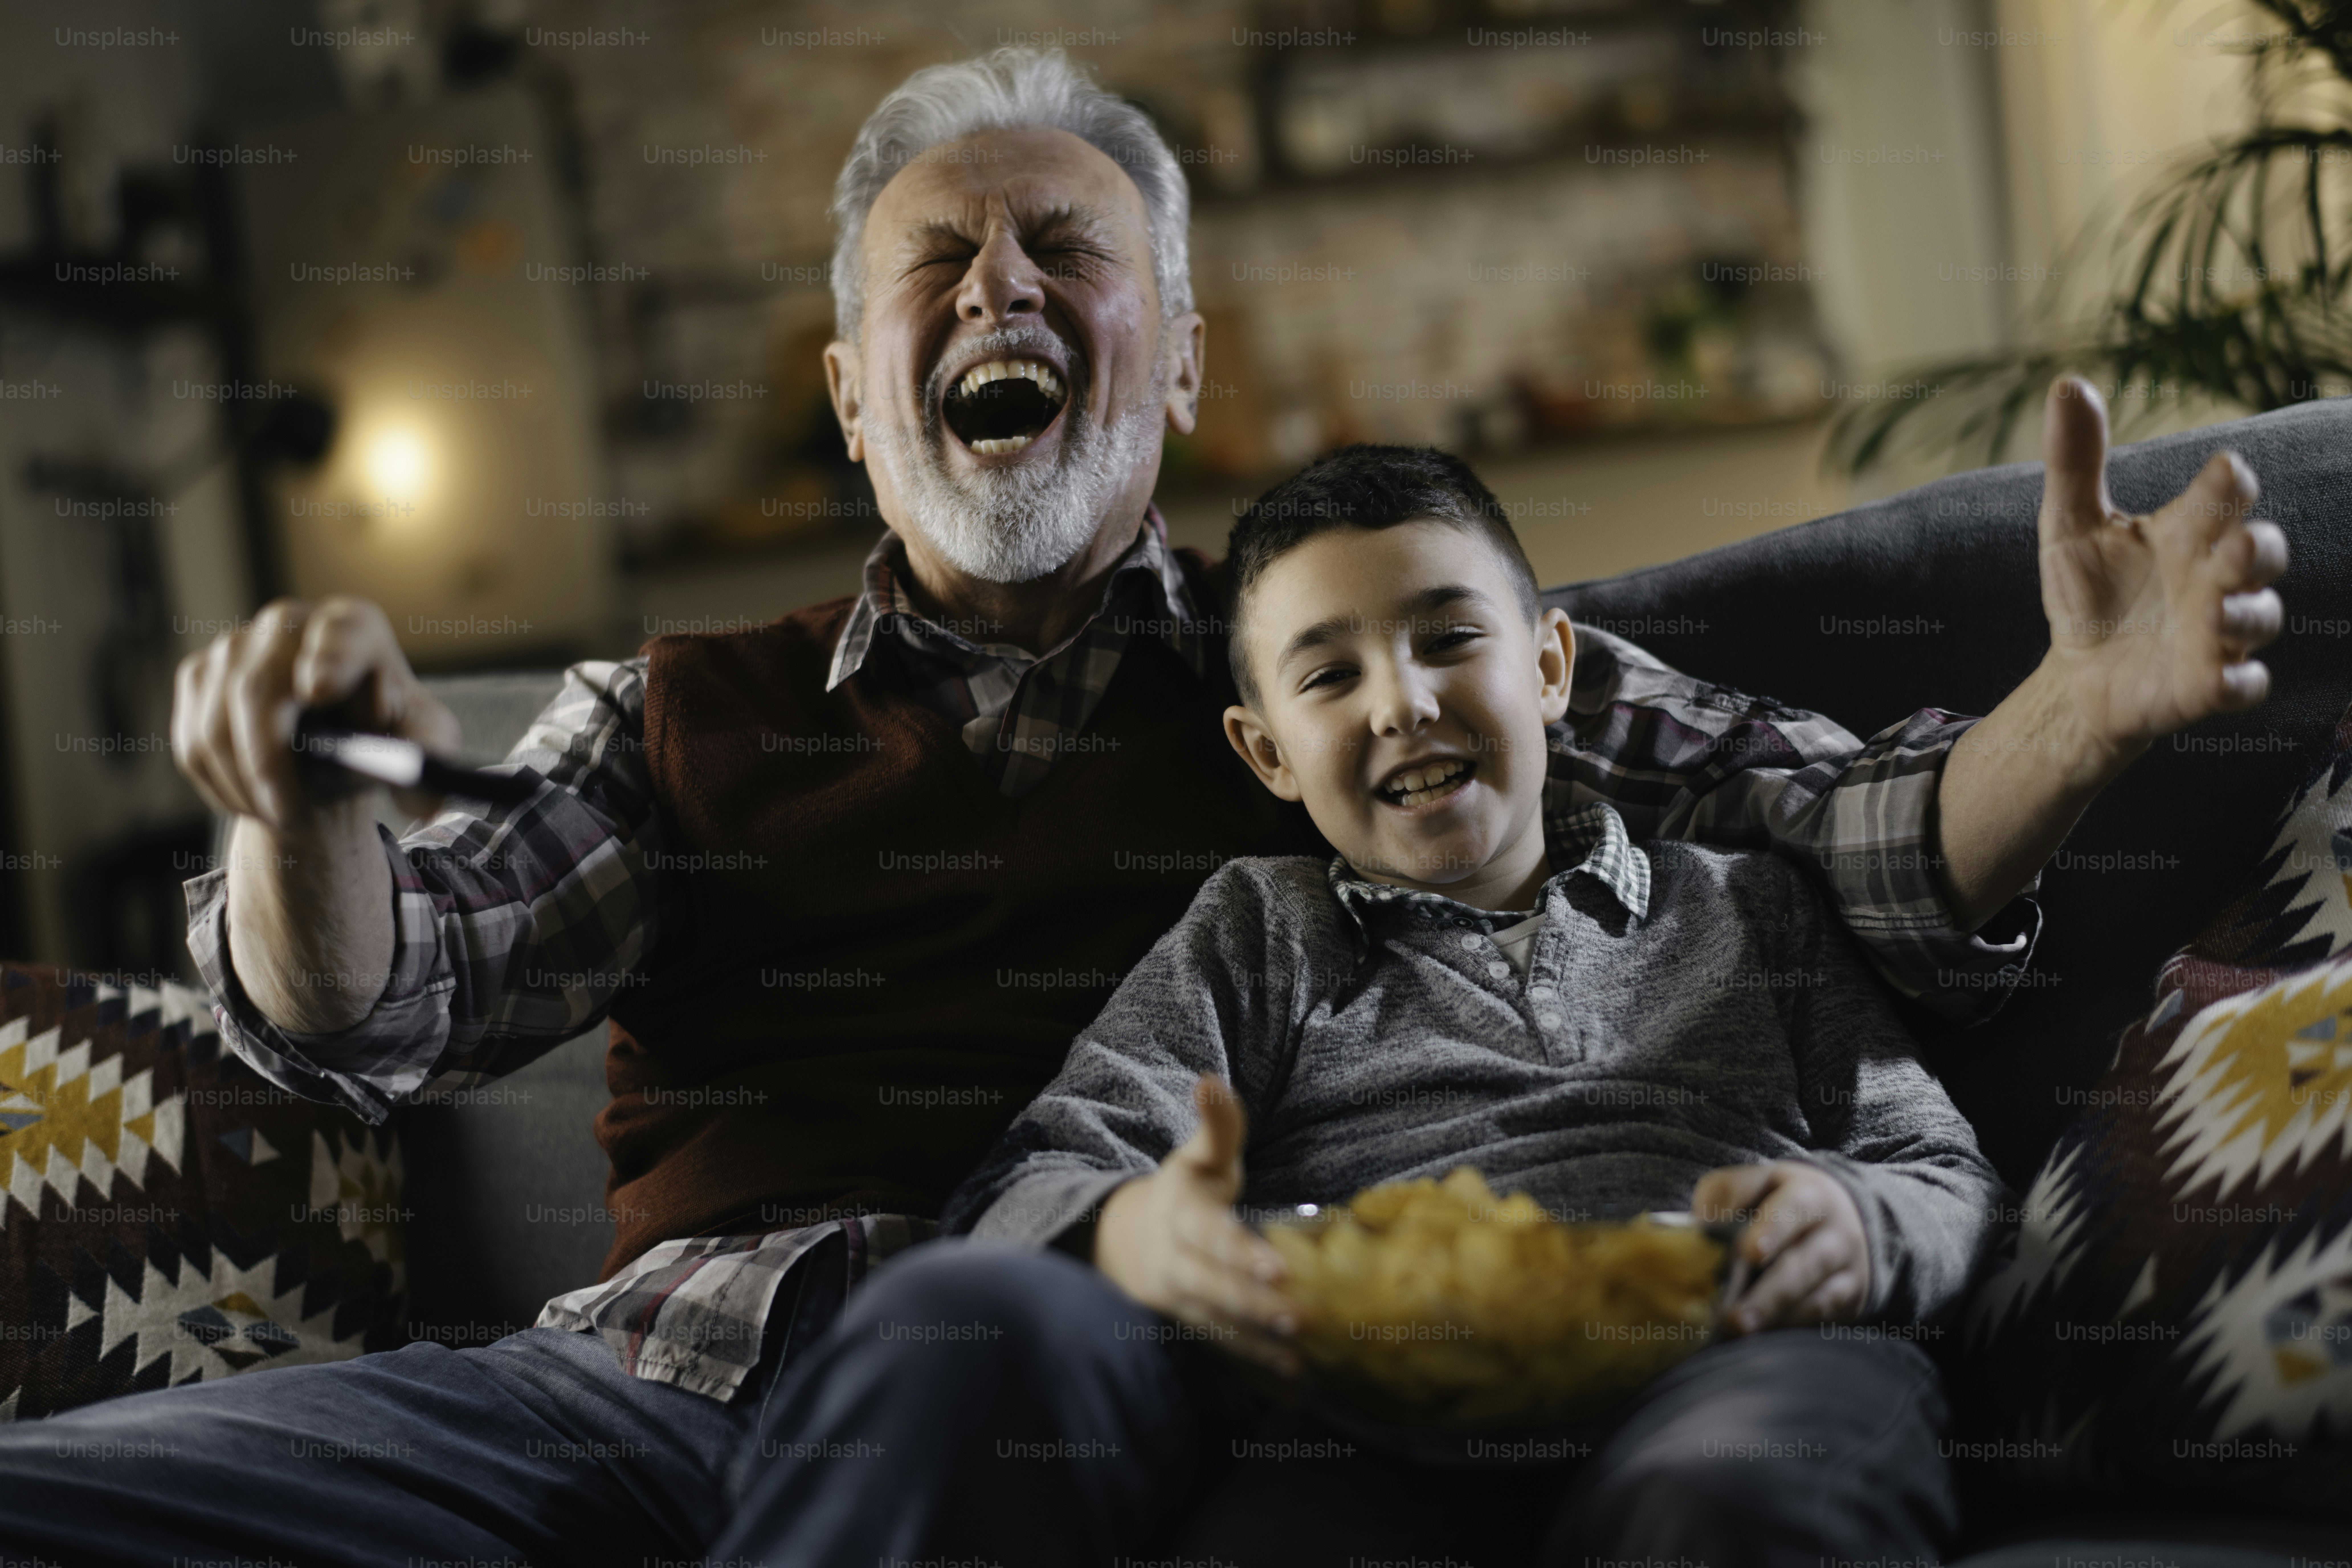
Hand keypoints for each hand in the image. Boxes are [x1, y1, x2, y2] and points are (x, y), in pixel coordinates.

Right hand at [173, 596, 459, 830]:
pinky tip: (257, 800)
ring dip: (246, 783)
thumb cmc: (382, 736)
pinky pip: (194, 741)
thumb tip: (422, 791)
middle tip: (286, 812)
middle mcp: (288, 624)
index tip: (319, 690)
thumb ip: (429, 754)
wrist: (332, 751)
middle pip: (259, 683)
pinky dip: (223, 785)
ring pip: (217, 722)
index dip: (330, 656)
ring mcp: (234, 646)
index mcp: (354, 627)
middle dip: (268, 757)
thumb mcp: (421, 742)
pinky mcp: (198, 677)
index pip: (341, 629)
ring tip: (282, 815)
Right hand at [1093, 1075, 1298, 1375]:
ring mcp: (1181, 1300)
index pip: (1211, 1237)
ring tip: (1300, 1357)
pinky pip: (1221, 1348)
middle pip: (1214, 1288)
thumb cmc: (1187, 1191)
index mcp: (1181, 1216)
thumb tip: (1210, 1079)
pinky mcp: (1191, 1326)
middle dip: (1254, 1305)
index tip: (1278, 1268)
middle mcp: (1176, 1263)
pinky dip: (1254, 1364)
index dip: (1240, 1253)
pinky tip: (1292, 1378)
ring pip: (1217, 1325)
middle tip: (1300, 1318)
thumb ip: (1216, 1124)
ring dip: (1256, 1343)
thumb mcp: (1198, 1155)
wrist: (1130, 1240)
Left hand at [1692, 1161, 1868, 1334]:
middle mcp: (1835, 1235)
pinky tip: (1760, 1341)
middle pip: (1803, 1266)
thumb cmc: (1783, 1201)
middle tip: (1735, 1318)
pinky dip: (1789, 1330)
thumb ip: (1727, 1193)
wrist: (1844, 1219)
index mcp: (1810, 1196)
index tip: (1751, 1253)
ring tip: (1740, 1334)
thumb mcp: (1760, 1183)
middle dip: (1768, 1295)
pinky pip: (1821, 1321)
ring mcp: (1847, 1272)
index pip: (1793, 1210)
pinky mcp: (1850, 1302)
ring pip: (1815, 1301)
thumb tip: (1701, 1221)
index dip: (1773, 1231)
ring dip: (1776, 1320)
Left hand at [2037, 374, 2286, 763]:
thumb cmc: (2089, 591)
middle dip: (2259, 548)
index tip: (2224, 470)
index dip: (2229, 483)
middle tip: (2237, 543)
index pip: (2225, 496)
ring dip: (2246, 612)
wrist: (2079, 669)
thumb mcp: (2070, 524)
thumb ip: (2074, 460)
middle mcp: (2214, 578)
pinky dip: (2237, 682)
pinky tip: (2221, 681)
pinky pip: (2242, 686)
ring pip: (2259, 618)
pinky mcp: (2208, 685)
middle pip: (2262, 553)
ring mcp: (2217, 634)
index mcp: (2189, 532)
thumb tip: (2066, 383)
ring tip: (2215, 609)